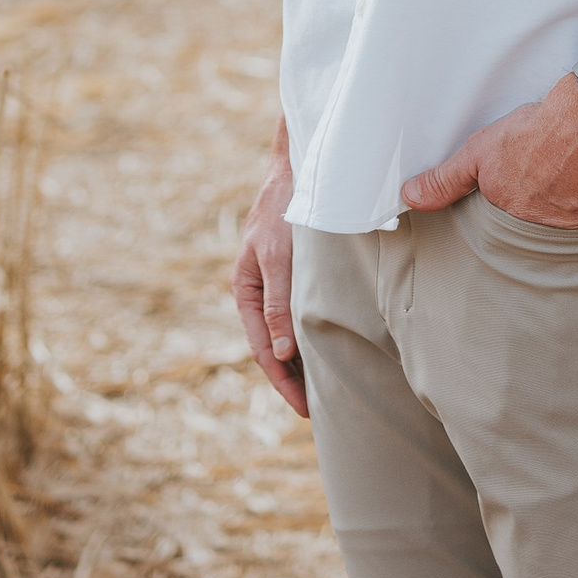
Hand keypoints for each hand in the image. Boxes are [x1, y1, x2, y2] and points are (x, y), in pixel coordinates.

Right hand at [231, 128, 307, 415]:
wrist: (300, 164)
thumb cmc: (286, 209)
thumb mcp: (280, 257)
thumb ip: (279, 304)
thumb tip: (281, 354)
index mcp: (246, 290)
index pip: (264, 350)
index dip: (283, 383)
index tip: (305, 411)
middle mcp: (258, 290)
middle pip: (274, 347)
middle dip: (292, 380)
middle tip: (319, 412)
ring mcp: (275, 281)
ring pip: (287, 333)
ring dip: (303, 361)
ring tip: (326, 390)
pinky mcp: (294, 271)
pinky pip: (299, 313)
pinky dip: (311, 335)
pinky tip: (331, 347)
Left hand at [401, 73, 577, 224]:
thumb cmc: (538, 131)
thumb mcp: (480, 151)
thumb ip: (447, 179)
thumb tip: (410, 198)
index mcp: (514, 211)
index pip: (515, 206)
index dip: (522, 182)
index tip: (530, 165)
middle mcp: (546, 223)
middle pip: (546, 210)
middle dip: (550, 191)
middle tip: (556, 162)